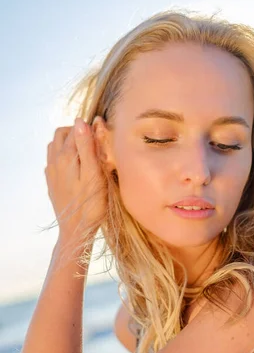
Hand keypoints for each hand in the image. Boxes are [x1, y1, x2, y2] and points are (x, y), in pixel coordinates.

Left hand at [45, 118, 107, 240]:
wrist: (76, 230)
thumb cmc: (91, 204)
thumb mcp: (94, 174)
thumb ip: (87, 146)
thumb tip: (80, 122)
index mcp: (66, 156)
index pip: (77, 130)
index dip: (91, 129)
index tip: (103, 136)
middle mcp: (54, 161)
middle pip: (62, 134)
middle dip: (77, 132)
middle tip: (94, 142)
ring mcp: (51, 172)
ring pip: (55, 145)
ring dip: (68, 143)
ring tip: (85, 153)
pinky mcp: (51, 182)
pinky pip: (53, 160)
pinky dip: (63, 156)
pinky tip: (75, 167)